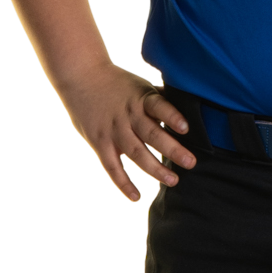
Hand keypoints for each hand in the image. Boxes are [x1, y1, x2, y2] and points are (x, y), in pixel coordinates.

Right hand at [64, 65, 196, 202]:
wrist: (81, 76)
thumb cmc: (116, 82)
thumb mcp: (140, 85)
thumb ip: (158, 100)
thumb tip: (188, 108)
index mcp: (141, 98)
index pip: (159, 106)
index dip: (172, 117)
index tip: (186, 128)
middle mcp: (128, 116)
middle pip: (152, 134)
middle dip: (172, 150)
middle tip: (190, 163)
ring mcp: (114, 131)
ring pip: (136, 153)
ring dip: (155, 168)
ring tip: (173, 180)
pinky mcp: (100, 142)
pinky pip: (112, 167)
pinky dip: (123, 183)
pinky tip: (136, 196)